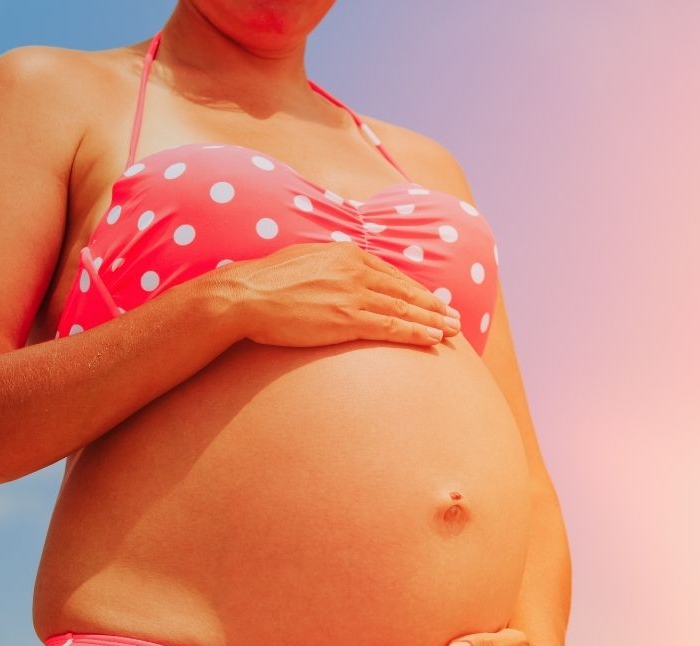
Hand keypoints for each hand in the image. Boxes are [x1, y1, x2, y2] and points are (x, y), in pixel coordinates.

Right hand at [212, 240, 460, 346]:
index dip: (414, 290)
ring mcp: (354, 294)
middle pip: (404, 290)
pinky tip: (433, 339)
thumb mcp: (302, 260)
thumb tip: (333, 274)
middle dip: (432, 305)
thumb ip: (326, 266)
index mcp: (346, 253)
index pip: (390, 274)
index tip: (430, 301)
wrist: (245, 296)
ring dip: (432, 321)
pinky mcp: (348, 319)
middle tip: (454, 317)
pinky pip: (392, 327)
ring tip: (452, 330)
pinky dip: (416, 332)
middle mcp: (356, 270)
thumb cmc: (265, 282)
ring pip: (404, 309)